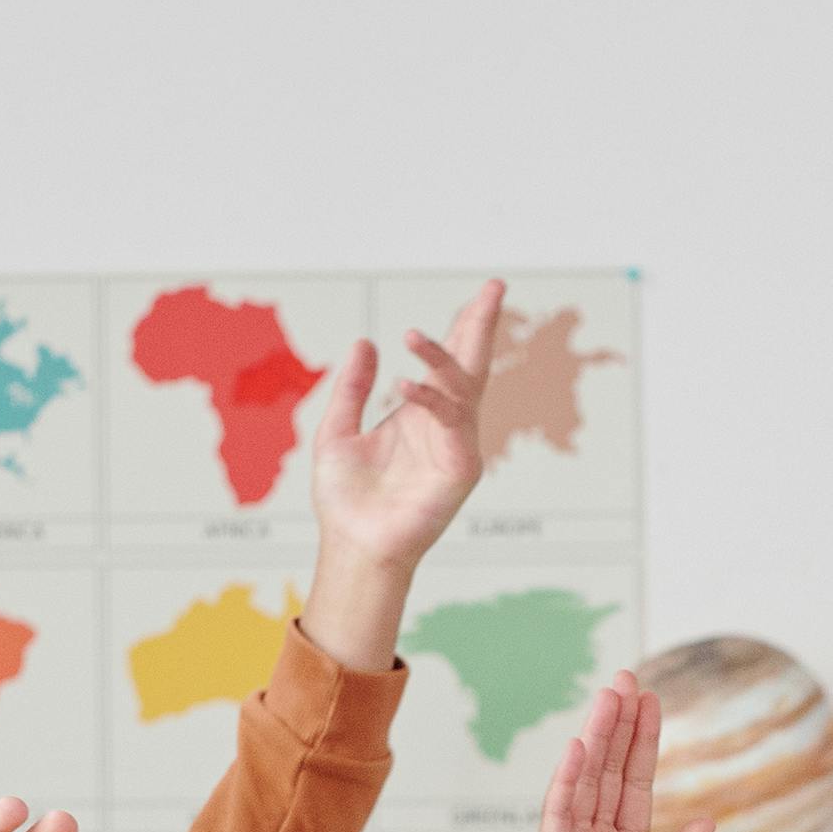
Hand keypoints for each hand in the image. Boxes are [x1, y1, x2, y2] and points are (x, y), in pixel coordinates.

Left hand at [301, 283, 502, 672]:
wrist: (352, 545)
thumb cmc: (346, 498)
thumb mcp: (337, 430)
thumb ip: (354, 388)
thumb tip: (365, 342)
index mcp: (420, 413)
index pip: (448, 361)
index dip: (464, 326)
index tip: (484, 293)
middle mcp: (445, 425)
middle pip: (471, 364)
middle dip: (483, 325)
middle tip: (495, 286)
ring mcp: (456, 446)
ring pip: (462, 388)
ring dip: (441, 358)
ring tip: (411, 336)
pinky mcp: (459, 469)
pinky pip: (451, 424)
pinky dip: (430, 401)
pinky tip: (403, 385)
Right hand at [525, 675, 712, 831]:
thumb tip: (706, 818)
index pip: (636, 785)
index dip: (644, 744)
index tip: (651, 702)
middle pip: (610, 772)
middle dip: (620, 725)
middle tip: (629, 678)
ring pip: (586, 783)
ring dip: (597, 738)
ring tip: (610, 695)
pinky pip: (560, 817)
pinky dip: (569, 781)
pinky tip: (581, 747)